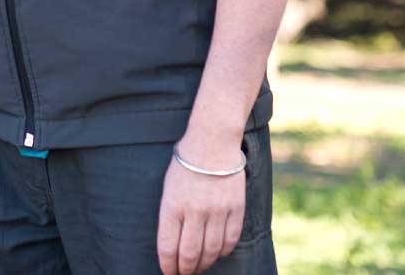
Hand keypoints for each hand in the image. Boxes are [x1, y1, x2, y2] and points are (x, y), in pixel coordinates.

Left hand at [156, 137, 245, 274]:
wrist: (212, 143)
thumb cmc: (185, 166)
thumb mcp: (168, 189)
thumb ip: (170, 217)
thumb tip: (173, 247)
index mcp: (172, 206)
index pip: (168, 247)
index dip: (168, 266)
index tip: (168, 272)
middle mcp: (194, 211)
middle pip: (190, 254)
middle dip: (185, 270)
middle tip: (183, 273)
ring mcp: (217, 211)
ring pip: (211, 251)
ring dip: (204, 264)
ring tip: (199, 267)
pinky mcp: (236, 209)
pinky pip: (230, 240)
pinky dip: (222, 252)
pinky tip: (216, 253)